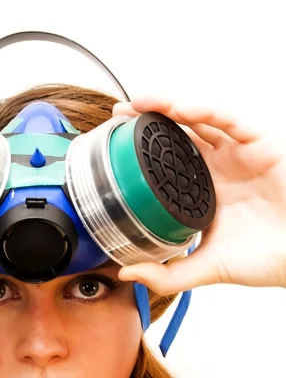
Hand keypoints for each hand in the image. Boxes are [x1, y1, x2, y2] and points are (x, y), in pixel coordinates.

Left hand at [112, 97, 285, 294]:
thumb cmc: (267, 259)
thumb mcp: (209, 267)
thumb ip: (170, 274)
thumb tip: (127, 274)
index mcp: (202, 190)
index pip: (166, 162)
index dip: (139, 151)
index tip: (111, 144)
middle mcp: (217, 167)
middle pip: (177, 134)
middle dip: (147, 121)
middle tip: (118, 114)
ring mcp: (238, 153)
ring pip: (200, 119)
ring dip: (169, 107)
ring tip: (140, 103)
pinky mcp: (261, 144)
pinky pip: (231, 121)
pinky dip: (207, 112)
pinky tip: (181, 110)